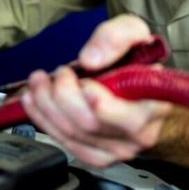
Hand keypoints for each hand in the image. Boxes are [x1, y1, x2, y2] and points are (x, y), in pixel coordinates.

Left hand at [21, 14, 173, 167]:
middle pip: (90, 124)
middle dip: (63, 95)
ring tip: (39, 81)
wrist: (143, 91)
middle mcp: (138, 135)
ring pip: (72, 134)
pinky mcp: (96, 155)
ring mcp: (116, 149)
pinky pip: (65, 142)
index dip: (102, 105)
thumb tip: (90, 59)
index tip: (85, 84)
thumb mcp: (136, 35)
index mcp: (154, 107)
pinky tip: (34, 101)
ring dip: (46, 105)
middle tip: (60, 72)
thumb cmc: (140, 64)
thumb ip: (117, 37)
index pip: (129, 118)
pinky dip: (43, 119)